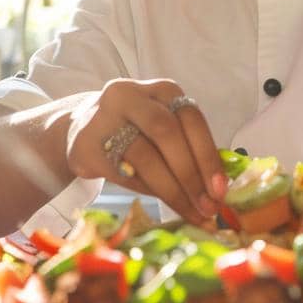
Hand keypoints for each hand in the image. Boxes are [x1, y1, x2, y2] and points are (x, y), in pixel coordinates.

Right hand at [66, 78, 227, 224]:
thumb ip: (188, 148)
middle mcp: (132, 95)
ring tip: (190, 212)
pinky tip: (162, 204)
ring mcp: (105, 117)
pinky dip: (146, 190)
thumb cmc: (135, 132)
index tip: (221, 189)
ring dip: (172, 189)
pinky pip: (122, 172)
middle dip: (191, 174)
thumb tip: (217, 189)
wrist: (81, 131)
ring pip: (145, 155)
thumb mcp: (162, 128)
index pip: (191, 118)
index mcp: (162, 90)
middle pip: (167, 132)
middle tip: (207, 207)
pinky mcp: (86, 144)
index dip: (208, 155)